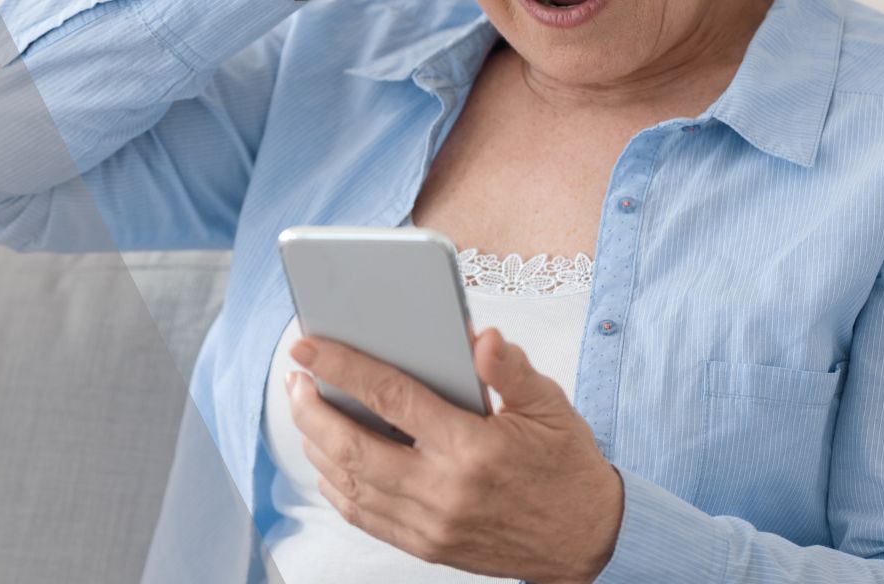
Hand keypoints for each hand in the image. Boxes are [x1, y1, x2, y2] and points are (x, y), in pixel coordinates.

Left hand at [286, 327, 625, 583]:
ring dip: (315, 444)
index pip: (391, 397)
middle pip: (351, 446)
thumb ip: (511, 370)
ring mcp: (431, 524)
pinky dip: (336, 486)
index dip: (342, 367)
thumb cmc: (566, 466)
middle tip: (295, 380)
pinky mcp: (427, 546)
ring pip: (349, 483)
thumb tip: (481, 337)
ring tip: (305, 410)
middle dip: (311, 408)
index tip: (307, 346)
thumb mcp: (550, 407)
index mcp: (472, 447)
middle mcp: (444, 489)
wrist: (588, 539)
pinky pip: (363, 515)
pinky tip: (327, 459)